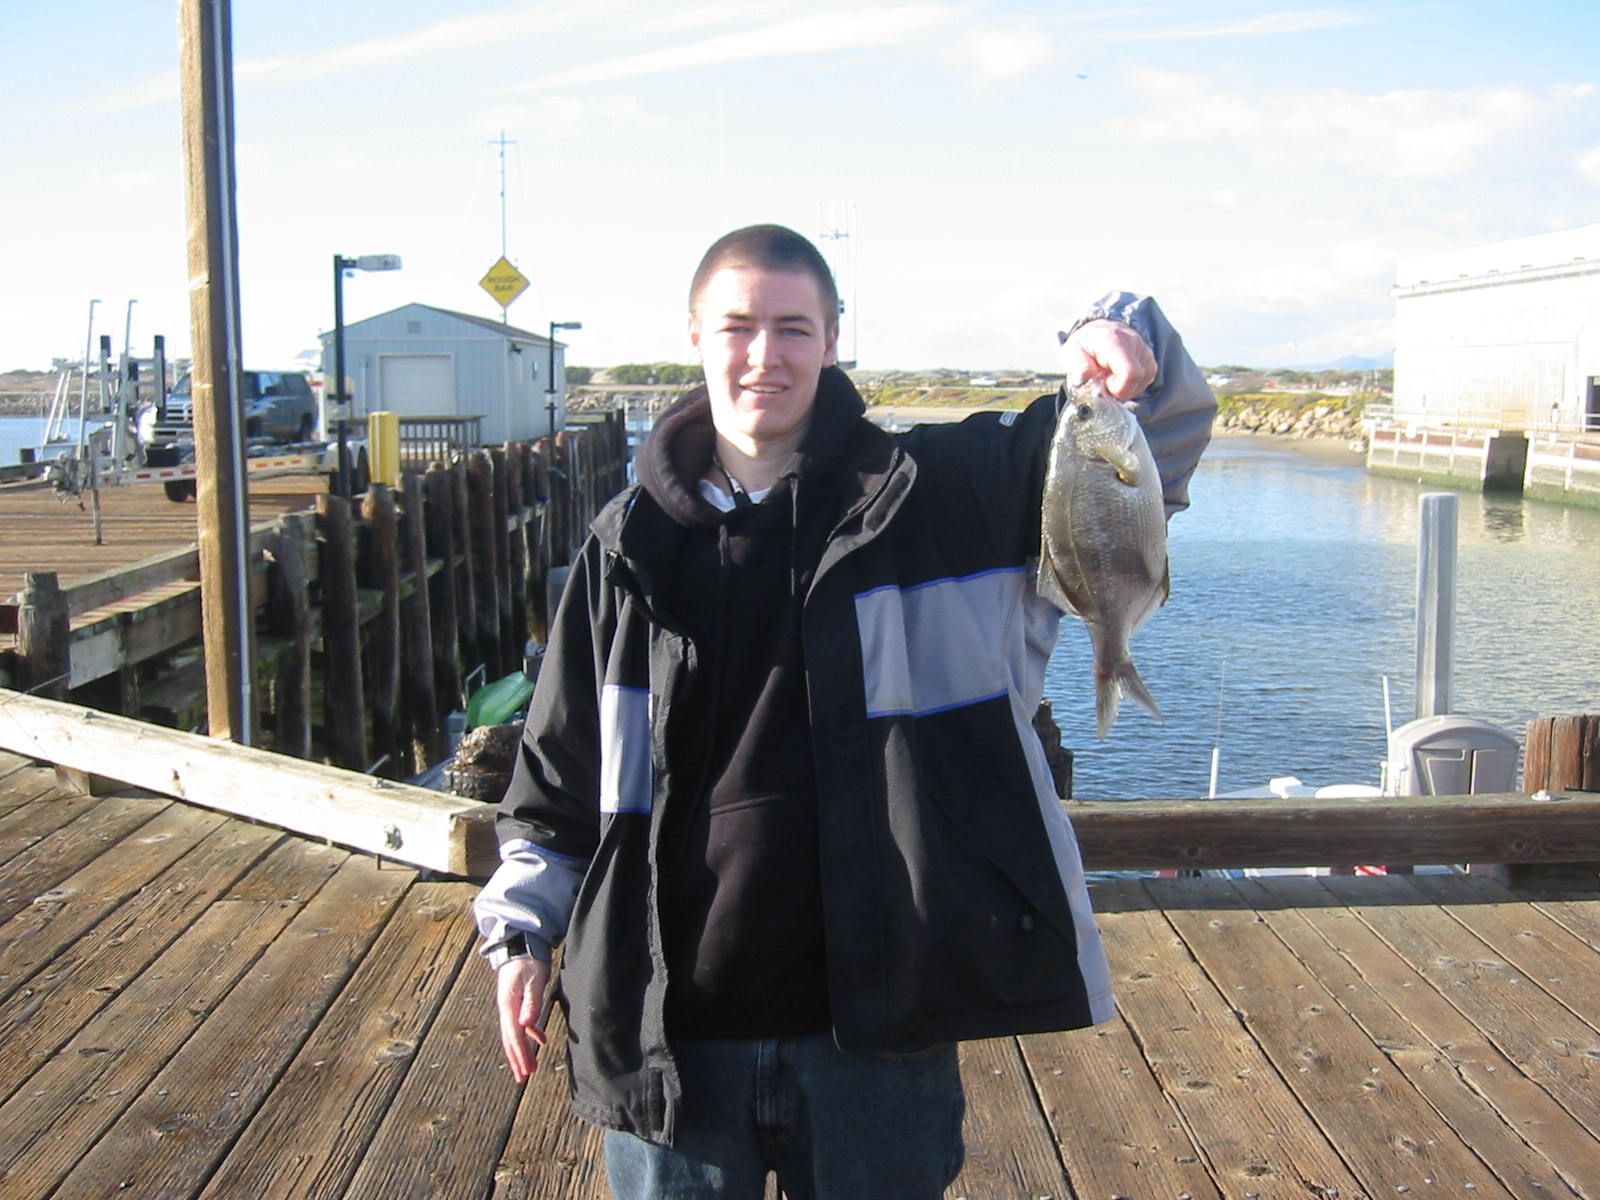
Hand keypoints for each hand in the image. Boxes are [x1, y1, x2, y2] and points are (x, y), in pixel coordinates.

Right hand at [496, 956, 551, 1081]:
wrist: (521, 944)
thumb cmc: (529, 960)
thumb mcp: (534, 979)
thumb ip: (531, 1002)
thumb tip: (526, 1026)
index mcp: (508, 1004)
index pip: (514, 1034)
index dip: (520, 1054)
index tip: (525, 1070)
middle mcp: (507, 1007)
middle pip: (511, 1039)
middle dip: (517, 1059)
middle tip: (523, 1078)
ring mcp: (511, 1005)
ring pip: (515, 1033)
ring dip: (522, 1050)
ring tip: (529, 1067)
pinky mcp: (517, 1001)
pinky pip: (522, 1023)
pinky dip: (530, 1033)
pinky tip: (540, 1041)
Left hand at [1059, 320, 1156, 401]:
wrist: (1098, 333)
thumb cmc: (1084, 345)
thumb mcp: (1071, 352)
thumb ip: (1077, 365)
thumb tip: (1085, 377)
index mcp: (1114, 340)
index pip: (1130, 372)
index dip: (1118, 388)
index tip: (1104, 386)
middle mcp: (1135, 343)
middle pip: (1137, 379)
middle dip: (1119, 390)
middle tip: (1104, 383)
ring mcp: (1145, 352)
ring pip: (1142, 383)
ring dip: (1124, 388)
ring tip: (1110, 377)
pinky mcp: (1150, 361)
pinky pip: (1145, 382)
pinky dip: (1131, 386)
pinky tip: (1118, 377)